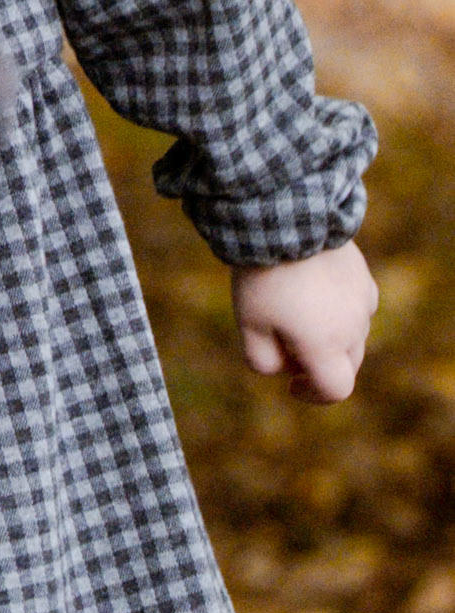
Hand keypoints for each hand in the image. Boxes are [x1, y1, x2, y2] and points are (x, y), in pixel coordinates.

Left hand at [231, 240, 378, 403]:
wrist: (286, 217)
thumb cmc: (264, 274)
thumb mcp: (249, 323)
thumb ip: (262, 360)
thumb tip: (281, 369)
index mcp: (326, 346)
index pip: (336, 390)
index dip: (314, 394)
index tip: (292, 384)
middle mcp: (353, 327)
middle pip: (346, 365)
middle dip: (320, 364)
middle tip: (286, 342)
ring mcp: (362, 300)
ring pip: (353, 335)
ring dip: (331, 335)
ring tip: (295, 308)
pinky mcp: (362, 275)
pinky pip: (358, 305)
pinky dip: (341, 309)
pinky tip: (314, 289)